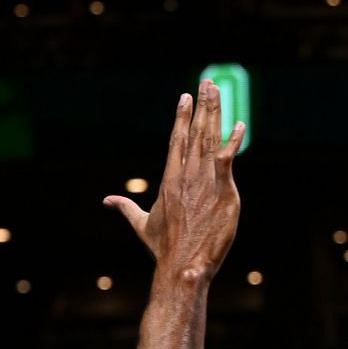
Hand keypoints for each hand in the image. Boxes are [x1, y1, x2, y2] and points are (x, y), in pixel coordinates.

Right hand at [104, 80, 243, 277]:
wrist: (182, 266)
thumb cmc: (164, 250)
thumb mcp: (142, 225)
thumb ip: (126, 208)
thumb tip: (107, 201)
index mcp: (169, 179)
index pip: (176, 141)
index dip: (181, 118)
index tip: (185, 97)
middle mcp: (186, 175)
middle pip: (195, 132)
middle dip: (201, 106)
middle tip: (206, 82)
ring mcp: (204, 181)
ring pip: (210, 138)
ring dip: (215, 112)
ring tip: (217, 90)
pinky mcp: (222, 191)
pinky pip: (228, 159)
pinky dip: (234, 141)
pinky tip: (240, 125)